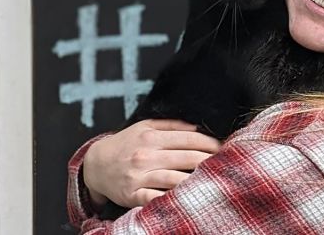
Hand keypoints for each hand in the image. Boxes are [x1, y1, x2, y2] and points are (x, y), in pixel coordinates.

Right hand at [83, 119, 221, 207]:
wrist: (95, 165)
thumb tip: (197, 127)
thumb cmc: (125, 144)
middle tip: (227, 165)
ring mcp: (139, 175)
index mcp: (152, 136)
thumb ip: (172, 125)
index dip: (210, 143)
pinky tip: (187, 197)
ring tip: (214, 181)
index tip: (225, 148)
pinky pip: (155, 198)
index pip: (188, 139)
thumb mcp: (144, 126)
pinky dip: (171, 198)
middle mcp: (146, 155)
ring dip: (196, 180)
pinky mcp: (132, 194)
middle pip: (186, 158)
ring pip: (174, 178)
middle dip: (210, 161)